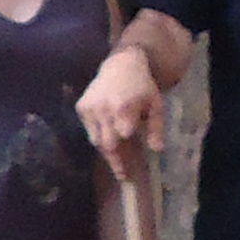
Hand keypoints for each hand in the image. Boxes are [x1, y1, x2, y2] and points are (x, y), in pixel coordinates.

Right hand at [76, 44, 164, 176]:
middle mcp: (104, 109)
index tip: (127, 174)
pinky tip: (109, 133)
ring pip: (96, 139)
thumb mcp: (156, 106)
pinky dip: (98, 135)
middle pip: (106, 144)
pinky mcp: (81, 107)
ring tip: (118, 156)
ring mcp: (90, 108)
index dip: (123, 158)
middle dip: (114, 162)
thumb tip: (157, 151)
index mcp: (124, 109)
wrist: (121, 64)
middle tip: (122, 175)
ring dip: (107, 149)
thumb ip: (156, 128)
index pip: (121, 140)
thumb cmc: (143, 87)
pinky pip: (89, 130)